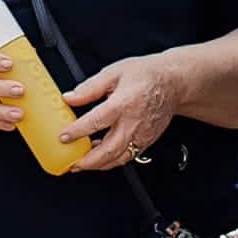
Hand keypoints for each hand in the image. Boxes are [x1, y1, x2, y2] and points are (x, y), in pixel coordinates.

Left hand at [63, 52, 191, 167]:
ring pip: (119, 158)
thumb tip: (70, 98)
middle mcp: (134, 122)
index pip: (96, 122)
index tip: (63, 137)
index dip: (78, 131)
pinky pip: (128, 156)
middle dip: (88, 161)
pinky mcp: (147, 141)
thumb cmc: (146, 75)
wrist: (173, 83)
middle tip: (72, 163)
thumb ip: (90, 88)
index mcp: (124, 103)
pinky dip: (113, 160)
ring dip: (99, 165)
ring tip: (83, 164)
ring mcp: (142, 135)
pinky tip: (101, 155)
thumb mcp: (114, 73)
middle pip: (109, 150)